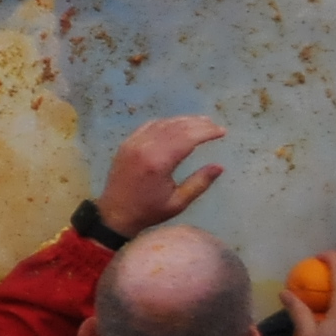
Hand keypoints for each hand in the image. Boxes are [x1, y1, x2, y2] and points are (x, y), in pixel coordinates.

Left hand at [99, 114, 224, 235]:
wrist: (114, 214)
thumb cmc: (148, 211)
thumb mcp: (178, 202)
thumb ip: (200, 182)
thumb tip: (219, 166)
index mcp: (158, 162)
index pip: (187, 138)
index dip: (206, 132)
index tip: (222, 131)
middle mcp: (144, 148)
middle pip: (176, 128)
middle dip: (198, 124)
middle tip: (215, 125)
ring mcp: (133, 144)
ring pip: (162, 124)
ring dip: (183, 121)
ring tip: (202, 122)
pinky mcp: (126, 144)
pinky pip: (148, 126)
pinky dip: (165, 123)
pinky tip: (176, 124)